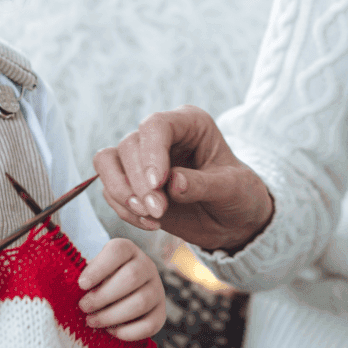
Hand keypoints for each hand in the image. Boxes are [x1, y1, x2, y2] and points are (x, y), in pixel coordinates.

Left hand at [77, 238, 165, 340]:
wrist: (118, 295)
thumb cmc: (98, 282)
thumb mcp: (92, 271)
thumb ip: (84, 276)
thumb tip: (69, 287)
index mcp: (128, 250)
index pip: (118, 251)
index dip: (99, 268)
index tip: (81, 284)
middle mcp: (146, 266)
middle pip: (131, 277)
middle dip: (103, 296)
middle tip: (83, 307)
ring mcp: (157, 289)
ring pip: (141, 302)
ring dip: (112, 315)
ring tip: (91, 321)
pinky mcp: (160, 313)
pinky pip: (150, 325)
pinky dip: (128, 332)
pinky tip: (110, 331)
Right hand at [93, 105, 273, 252]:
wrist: (234, 221)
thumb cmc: (239, 195)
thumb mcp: (233, 188)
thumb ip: (203, 184)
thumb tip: (173, 184)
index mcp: (190, 123)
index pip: (156, 125)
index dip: (151, 153)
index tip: (157, 185)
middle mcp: (163, 135)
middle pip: (129, 145)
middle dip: (138, 182)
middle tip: (158, 211)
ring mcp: (144, 158)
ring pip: (108, 161)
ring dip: (122, 192)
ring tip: (150, 216)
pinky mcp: (132, 183)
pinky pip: (110, 189)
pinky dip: (123, 209)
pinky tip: (150, 224)